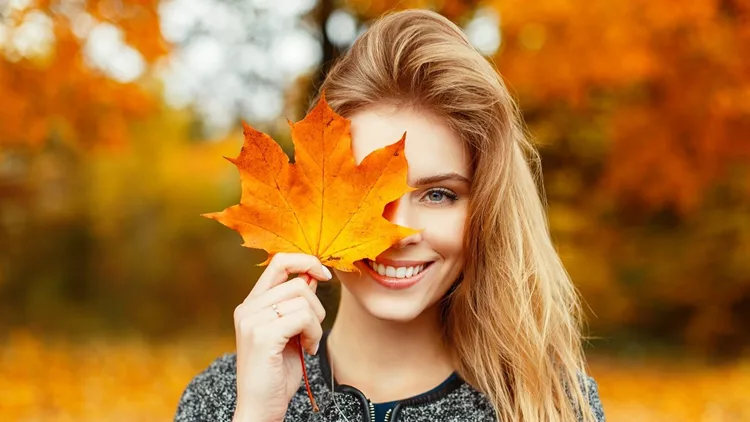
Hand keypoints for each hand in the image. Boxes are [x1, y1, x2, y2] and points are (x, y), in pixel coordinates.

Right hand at [232, 253, 331, 421]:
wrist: (260, 407)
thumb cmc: (277, 372)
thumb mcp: (289, 330)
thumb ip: (296, 303)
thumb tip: (312, 275)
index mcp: (251, 303)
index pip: (278, 262)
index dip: (306, 262)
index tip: (324, 274)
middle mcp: (247, 308)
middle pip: (297, 282)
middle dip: (317, 305)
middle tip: (312, 331)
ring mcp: (252, 320)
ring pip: (303, 299)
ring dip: (316, 323)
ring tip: (308, 342)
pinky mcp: (262, 335)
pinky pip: (303, 317)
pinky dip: (314, 333)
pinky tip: (308, 349)